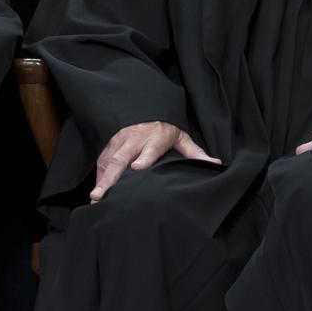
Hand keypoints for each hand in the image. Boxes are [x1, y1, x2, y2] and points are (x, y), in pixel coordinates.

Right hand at [90, 121, 219, 200]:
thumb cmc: (165, 130)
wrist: (145, 112)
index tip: (138, 168)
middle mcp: (134, 140)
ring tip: (95, 198)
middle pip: (122, 158)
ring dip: (101, 180)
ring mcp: (119, 143)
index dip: (145, 158)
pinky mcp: (109, 147)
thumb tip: (216, 164)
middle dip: (112, 176)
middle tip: (102, 194)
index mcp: (155, 138)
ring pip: (108, 162)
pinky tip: (95, 194)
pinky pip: (102, 163)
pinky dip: (98, 178)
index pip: (150, 149)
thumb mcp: (182, 138)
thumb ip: (195, 153)